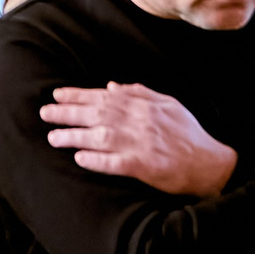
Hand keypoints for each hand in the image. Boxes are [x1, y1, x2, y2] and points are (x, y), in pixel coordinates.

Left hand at [40, 82, 237, 196]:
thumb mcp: (168, 104)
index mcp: (141, 106)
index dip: (76, 95)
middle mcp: (137, 122)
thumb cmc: (188, 133)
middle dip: (66, 113)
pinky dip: (96, 161)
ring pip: (98, 137)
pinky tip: (79, 159)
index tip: (56, 94)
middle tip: (44, 113)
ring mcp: (139, 144)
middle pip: (94, 115)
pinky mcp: (143, 167)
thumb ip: (139, 93)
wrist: (211, 163)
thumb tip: (111, 86)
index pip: (101, 97)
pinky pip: (114, 164)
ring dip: (73, 137)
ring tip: (53, 138)